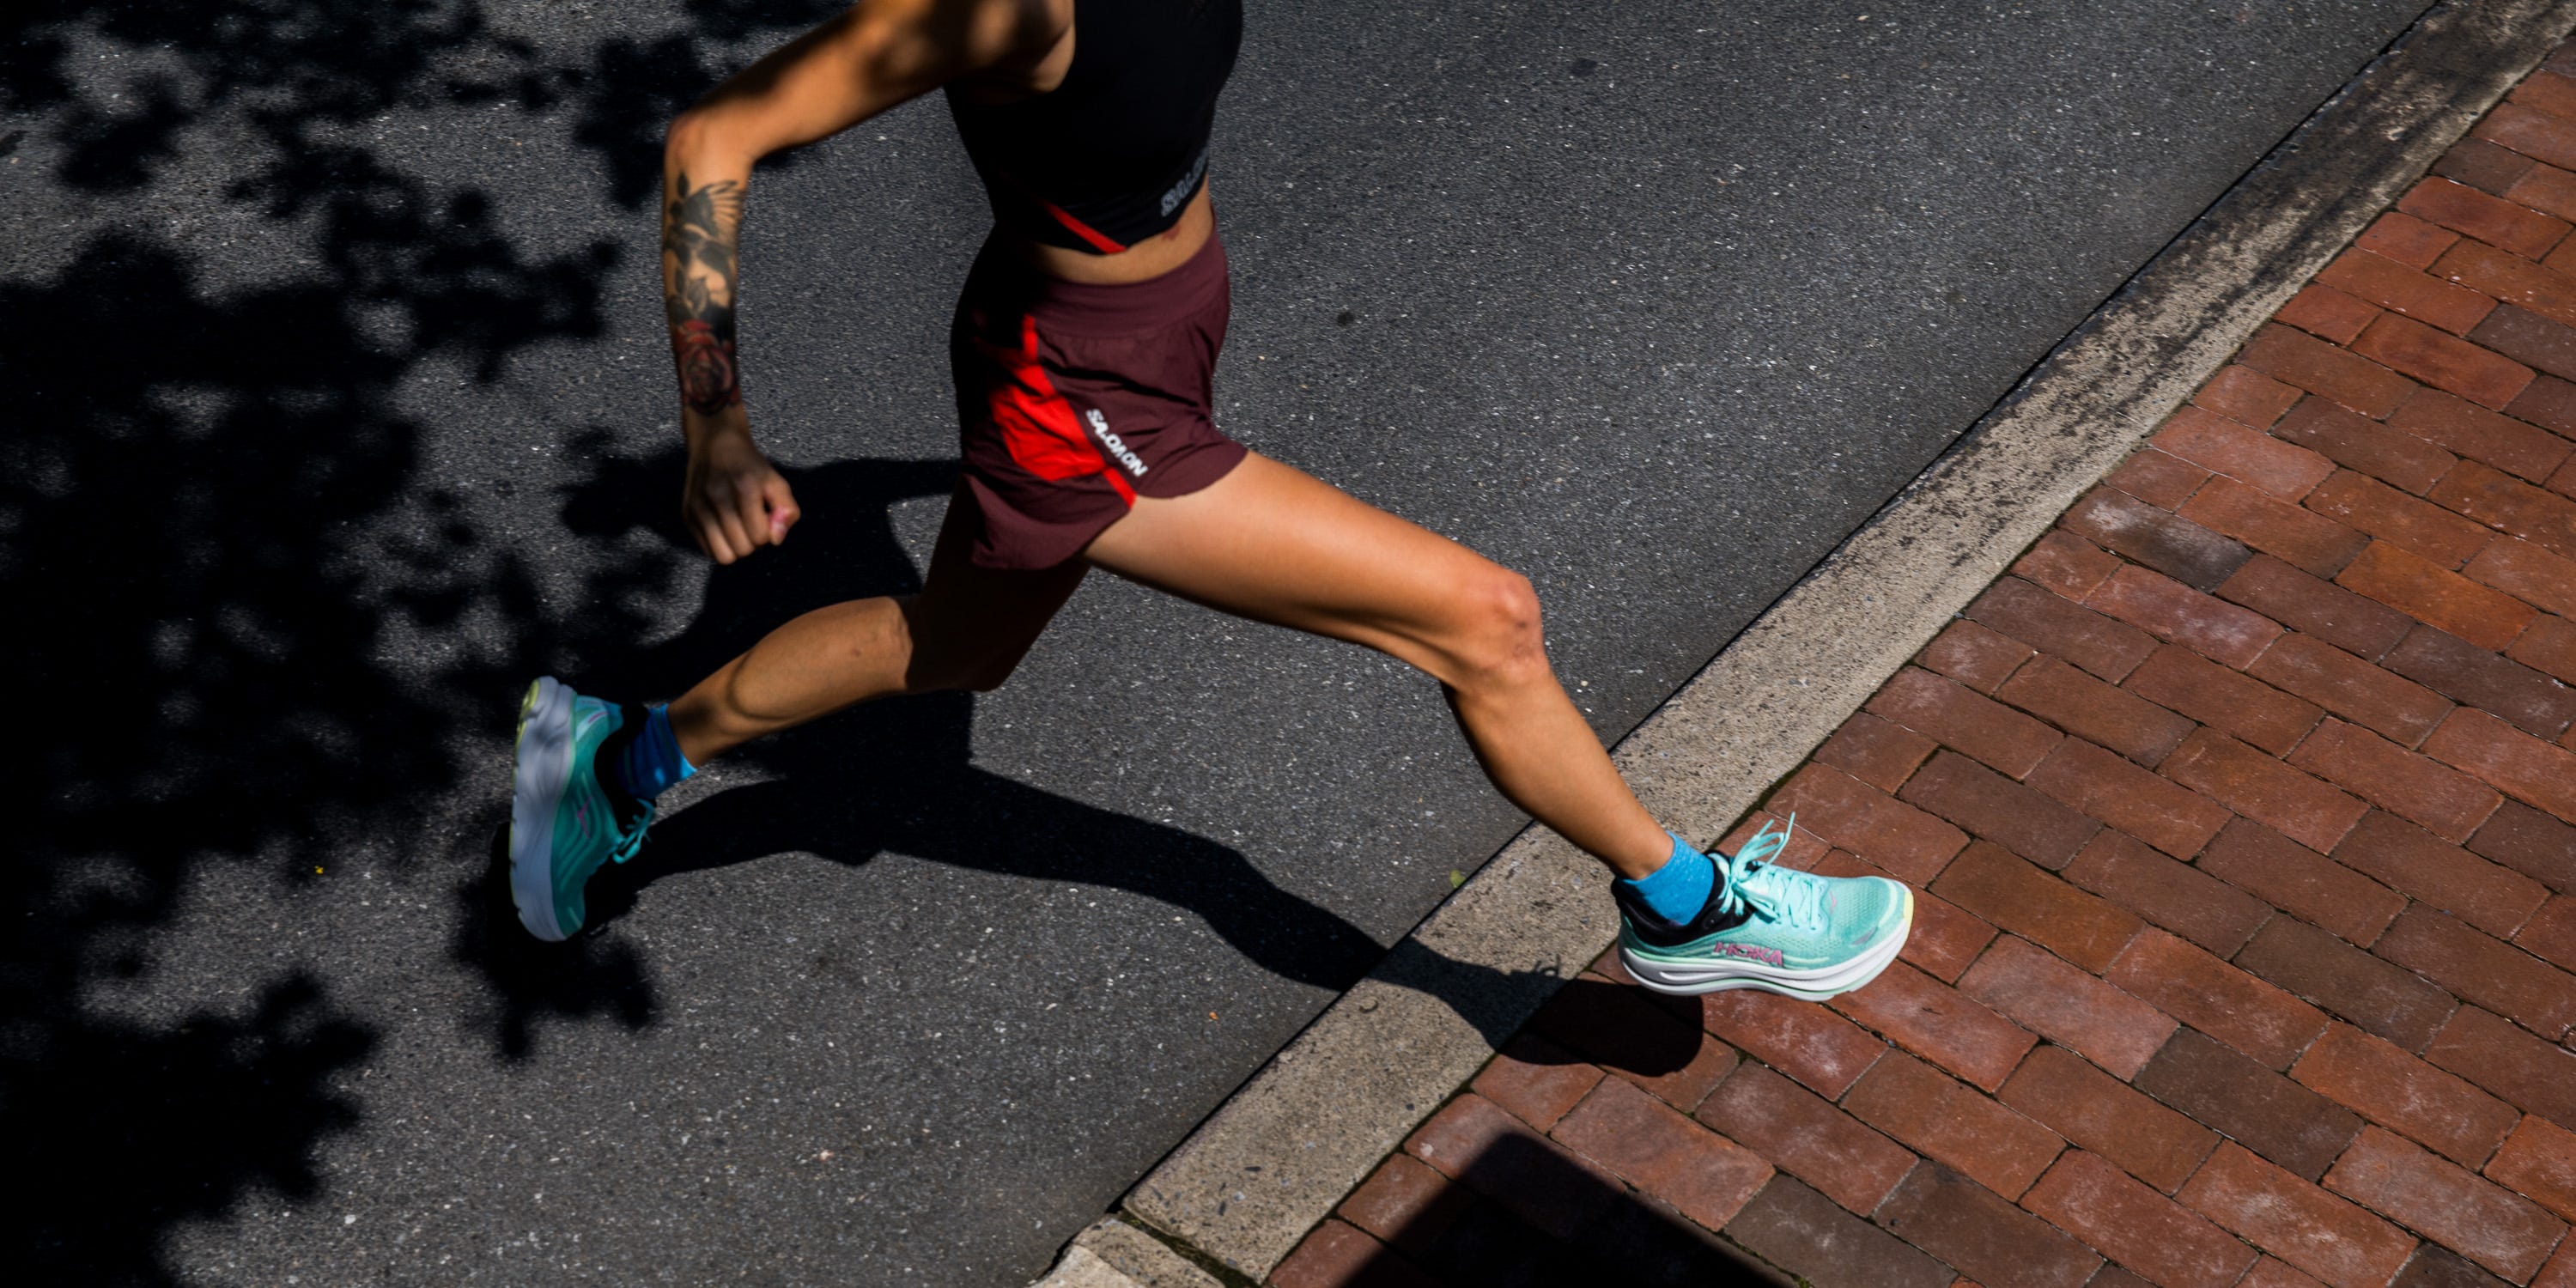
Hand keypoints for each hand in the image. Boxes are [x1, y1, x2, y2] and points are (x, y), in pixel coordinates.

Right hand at [682, 426, 800, 563]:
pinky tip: (723, 527)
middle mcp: (718, 497)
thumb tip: (776, 540)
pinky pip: (707, 550)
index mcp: (745, 488)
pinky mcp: (687, 513)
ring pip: (723, 556)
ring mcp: (699, 506)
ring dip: (735, 548)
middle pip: (742, 550)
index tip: (764, 518)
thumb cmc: (750, 467)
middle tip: (751, 523)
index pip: (760, 537)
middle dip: (752, 542)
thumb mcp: (777, 482)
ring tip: (738, 529)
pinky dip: (719, 545)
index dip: (767, 532)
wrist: (715, 444)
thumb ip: (787, 510)